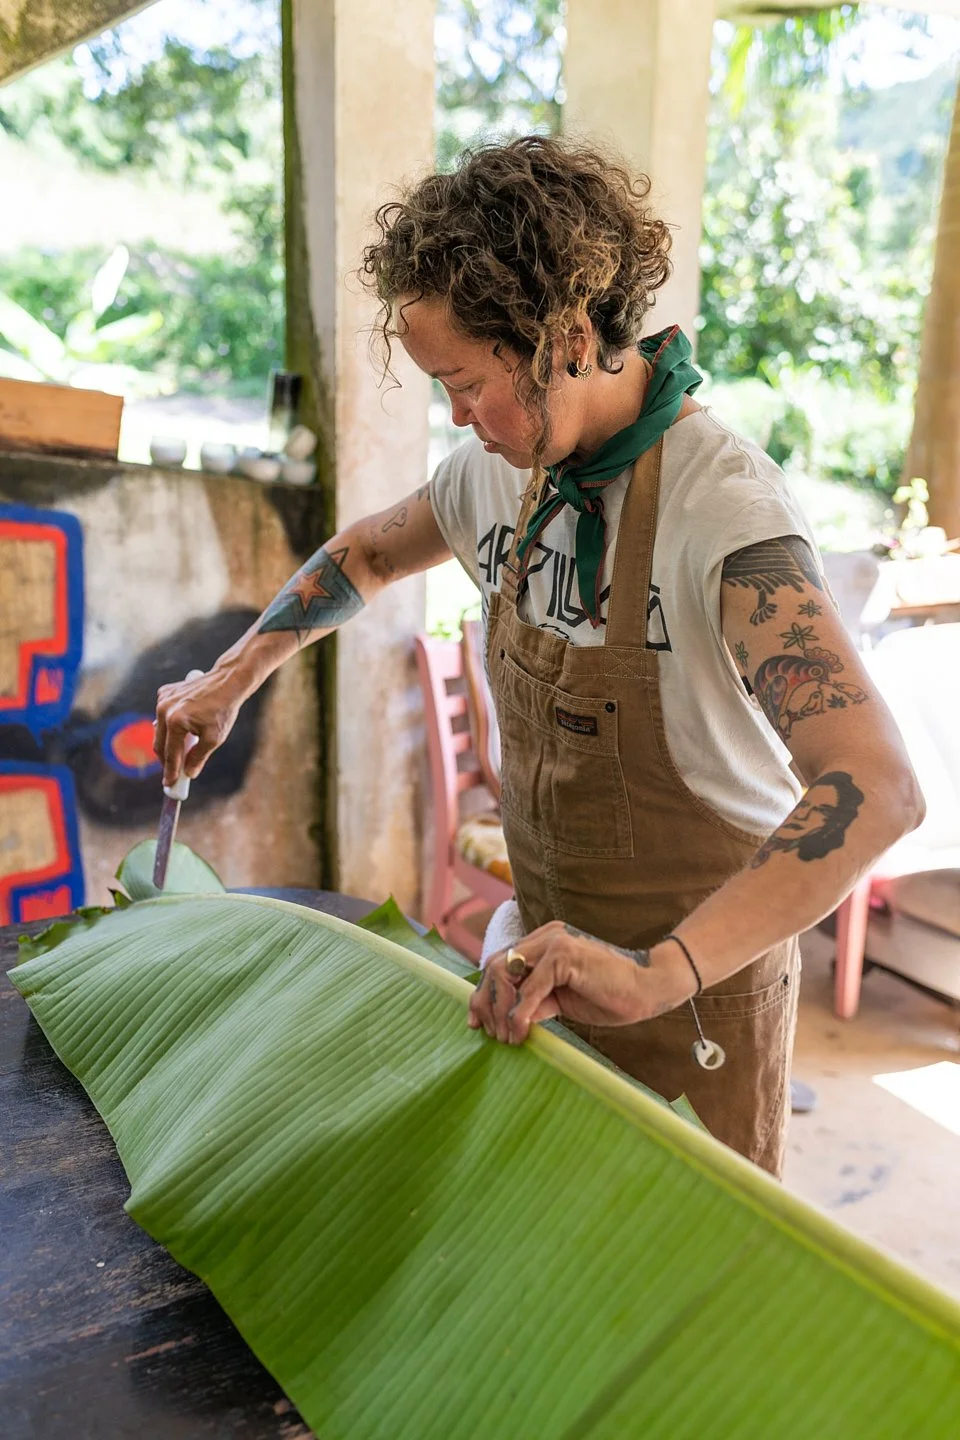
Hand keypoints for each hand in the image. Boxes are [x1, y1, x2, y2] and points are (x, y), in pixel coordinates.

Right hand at [154, 667, 244, 786]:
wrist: (226, 682)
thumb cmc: (223, 710)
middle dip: (166, 760)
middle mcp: (164, 710)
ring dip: (168, 743)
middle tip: (173, 774)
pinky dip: (169, 725)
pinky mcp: (164, 693)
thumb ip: (198, 757)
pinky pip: (162, 715)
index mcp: (176, 721)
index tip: (169, 785)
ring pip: (159, 730)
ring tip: (181, 753)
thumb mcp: (214, 738)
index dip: (170, 772)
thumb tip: (188, 774)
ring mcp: (163, 699)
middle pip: (160, 744)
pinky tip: (182, 729)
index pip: (171, 754)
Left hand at [467, 921, 695, 1044]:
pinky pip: (530, 988)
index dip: (484, 993)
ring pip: (505, 972)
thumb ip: (535, 1002)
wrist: (648, 988)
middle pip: (496, 965)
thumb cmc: (609, 995)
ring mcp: (554, 942)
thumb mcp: (562, 1001)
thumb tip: (506, 1019)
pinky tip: (519, 1032)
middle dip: (485, 1002)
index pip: (501, 963)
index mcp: (544, 943)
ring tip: (506, 1036)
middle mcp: (546, 936)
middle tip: (489, 1033)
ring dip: (500, 1009)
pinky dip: (519, 1012)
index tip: (477, 1022)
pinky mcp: (564, 956)